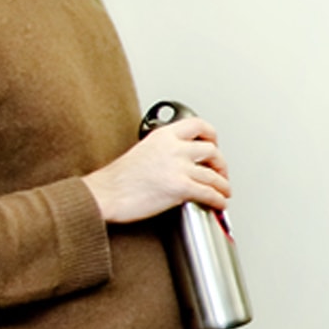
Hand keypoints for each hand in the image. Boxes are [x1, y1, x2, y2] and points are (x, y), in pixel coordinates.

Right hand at [82, 117, 230, 223]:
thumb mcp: (143, 150)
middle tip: (221, 173)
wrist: (104, 195)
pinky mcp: (179, 187)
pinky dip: (218, 200)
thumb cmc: (118, 179)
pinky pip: (209, 193)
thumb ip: (164, 150)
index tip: (215, 144)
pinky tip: (218, 204)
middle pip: (212, 151)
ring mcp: (178, 167)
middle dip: (221, 164)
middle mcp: (173, 148)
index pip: (198, 125)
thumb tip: (182, 161)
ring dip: (223, 185)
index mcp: (163, 136)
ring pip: (213, 175)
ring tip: (224, 192)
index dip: (212, 135)